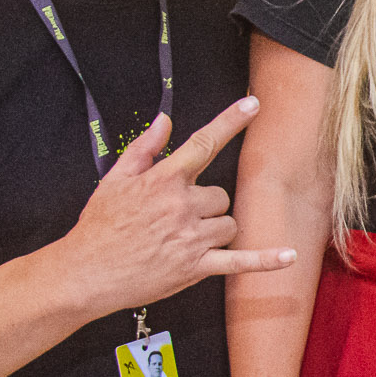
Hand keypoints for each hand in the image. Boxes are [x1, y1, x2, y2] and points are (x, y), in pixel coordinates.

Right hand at [59, 98, 295, 316]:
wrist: (86, 272)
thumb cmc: (99, 226)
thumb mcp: (115, 180)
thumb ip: (144, 148)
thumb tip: (165, 121)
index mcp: (164, 180)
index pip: (204, 143)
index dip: (230, 121)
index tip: (253, 104)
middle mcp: (182, 206)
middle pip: (221, 195)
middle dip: (206, 205)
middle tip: (177, 218)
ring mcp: (192, 237)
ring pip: (229, 224)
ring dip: (215, 229)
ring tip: (184, 240)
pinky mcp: (196, 267)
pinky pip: (239, 261)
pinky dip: (265, 260)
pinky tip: (289, 255)